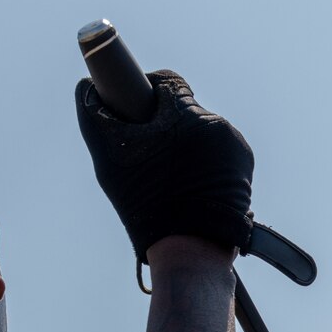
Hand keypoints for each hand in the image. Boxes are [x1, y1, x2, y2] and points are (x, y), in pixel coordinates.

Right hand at [77, 69, 254, 262]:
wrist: (192, 248)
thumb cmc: (147, 204)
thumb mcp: (109, 160)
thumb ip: (95, 116)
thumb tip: (85, 86)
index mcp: (184, 114)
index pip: (167, 82)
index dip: (149, 90)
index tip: (136, 109)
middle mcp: (216, 124)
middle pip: (184, 111)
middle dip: (165, 126)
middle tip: (148, 155)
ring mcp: (235, 147)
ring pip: (203, 133)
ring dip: (186, 145)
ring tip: (169, 177)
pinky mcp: (245, 168)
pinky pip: (220, 153)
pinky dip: (205, 163)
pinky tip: (190, 185)